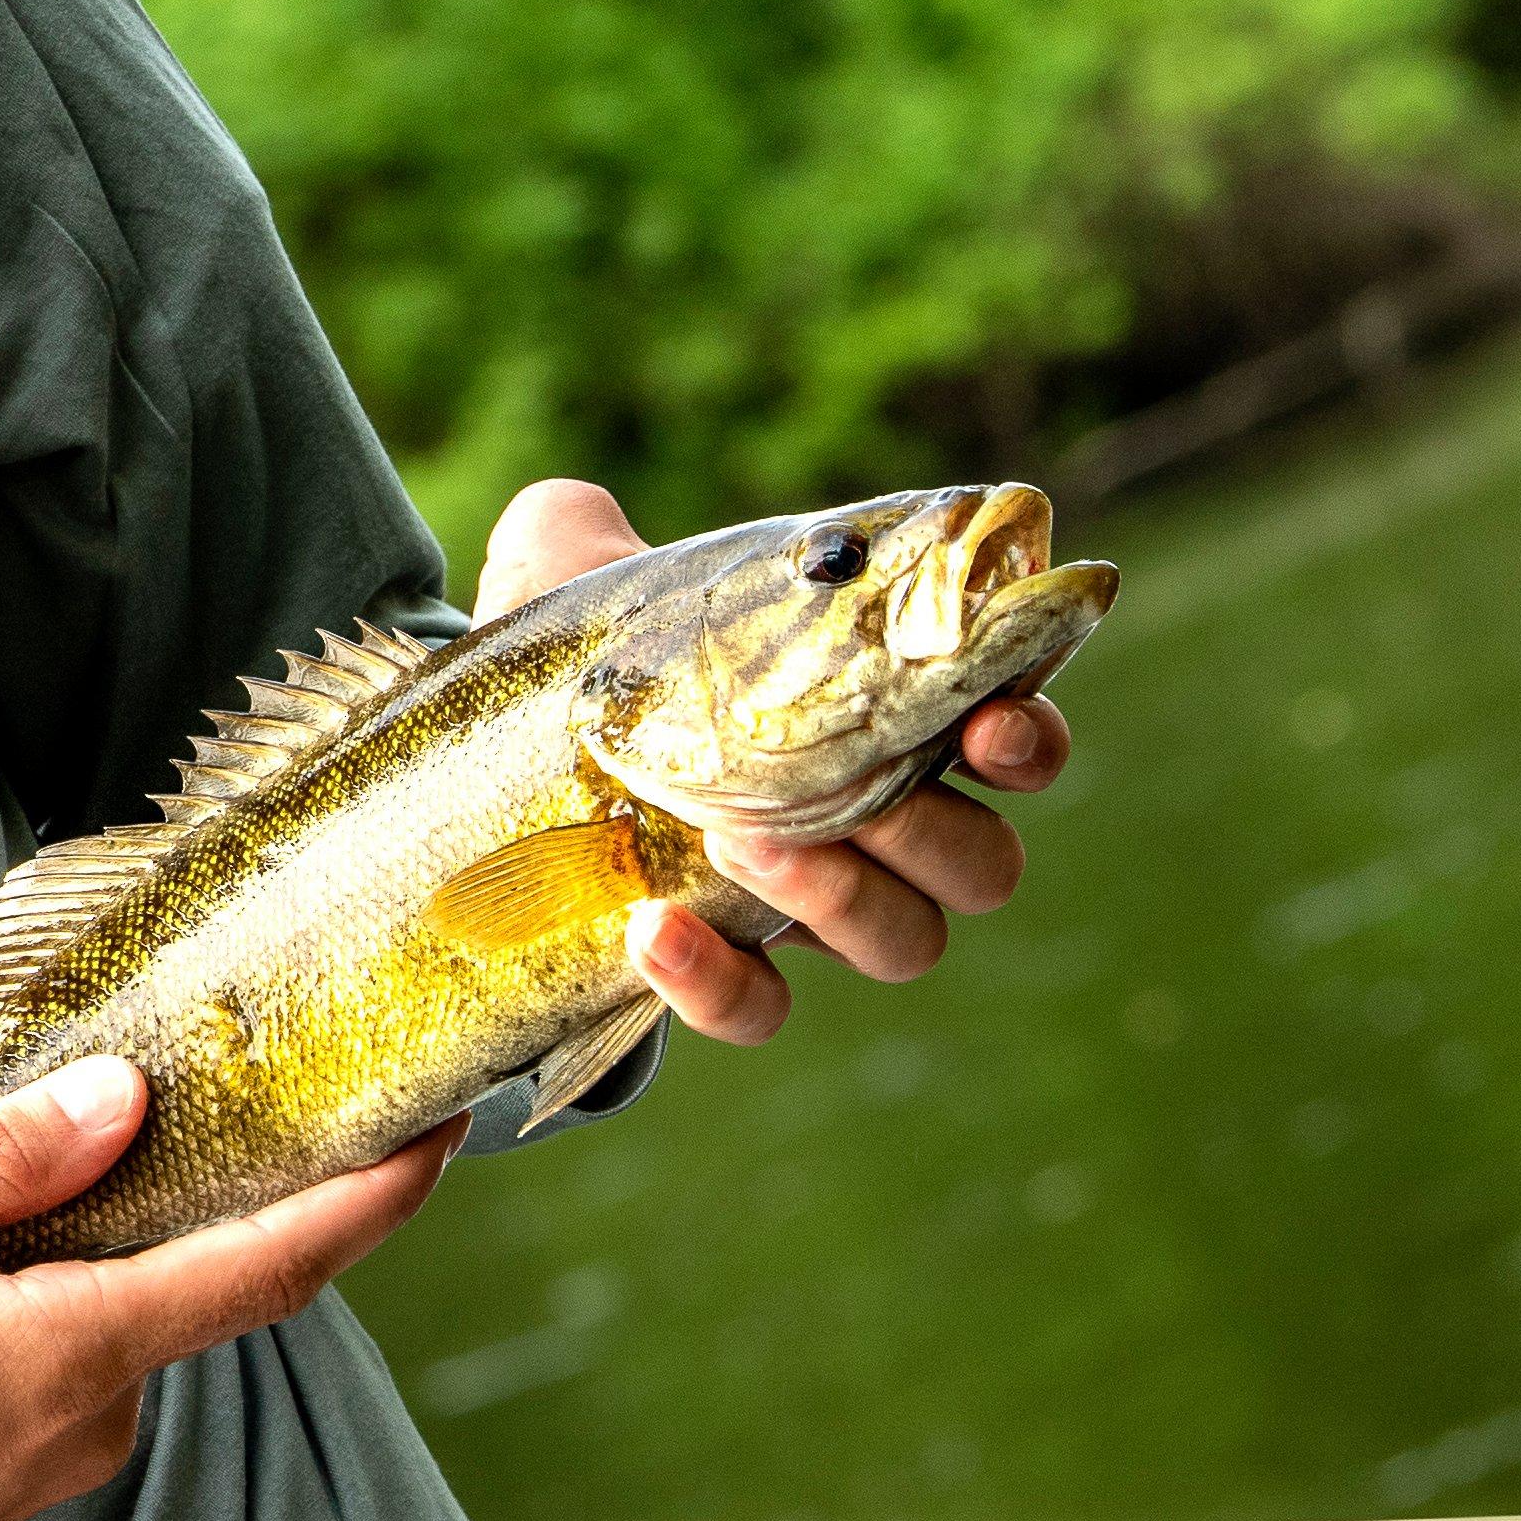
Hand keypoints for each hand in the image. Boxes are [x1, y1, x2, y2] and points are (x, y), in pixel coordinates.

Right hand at [0, 1061, 448, 1520]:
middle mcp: (87, 1412)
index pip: (266, 1266)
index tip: (432, 1133)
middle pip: (112, 1249)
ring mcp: (47, 1450)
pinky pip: (0, 1342)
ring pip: (42, 1288)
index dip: (363, 1201)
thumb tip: (121, 1105)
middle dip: (14, 1170)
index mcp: (67, 1349)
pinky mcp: (1, 1469)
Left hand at [475, 477, 1074, 1046]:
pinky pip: (762, 1009)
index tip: (988, 722)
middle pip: (982, 864)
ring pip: (905, 941)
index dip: (1026, 739)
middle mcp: (876, 823)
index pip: (1013, 739)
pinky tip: (651, 931)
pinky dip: (721, 983)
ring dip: (840, 896)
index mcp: (882, 717)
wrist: (494, 771)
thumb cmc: (588, 668)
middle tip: (842, 791)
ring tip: (734, 842)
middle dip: (931, 832)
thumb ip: (581, 531)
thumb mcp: (574, 582)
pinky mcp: (729, 972)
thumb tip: (577, 512)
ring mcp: (809, 908)